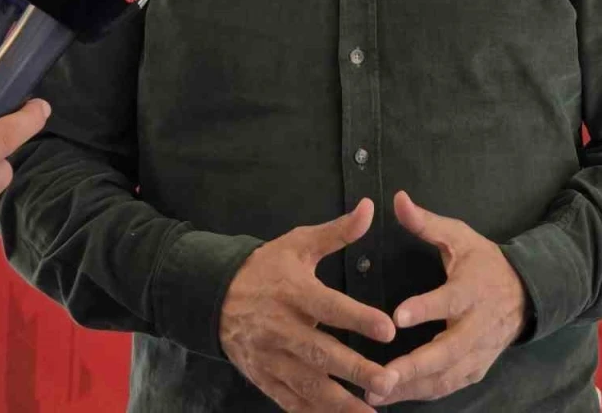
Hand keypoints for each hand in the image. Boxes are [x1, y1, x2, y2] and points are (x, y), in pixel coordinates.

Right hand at [219, 198, 399, 411]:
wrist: (213, 295)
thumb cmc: (266, 268)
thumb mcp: (298, 244)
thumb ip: (337, 233)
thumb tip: (370, 208)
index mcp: (293, 292)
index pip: (329, 307)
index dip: (359, 319)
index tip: (389, 329)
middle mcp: (282, 328)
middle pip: (321, 353)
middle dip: (355, 370)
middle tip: (389, 380)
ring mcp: (271, 358)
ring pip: (308, 385)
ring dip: (340, 403)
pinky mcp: (263, 378)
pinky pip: (290, 401)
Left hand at [366, 191, 527, 405]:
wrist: (527, 293)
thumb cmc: (484, 262)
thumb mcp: (460, 237)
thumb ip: (426, 223)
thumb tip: (398, 199)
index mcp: (472, 289)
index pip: (448, 300)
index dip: (424, 308)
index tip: (397, 317)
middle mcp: (478, 324)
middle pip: (448, 350)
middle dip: (414, 366)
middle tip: (381, 376)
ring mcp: (479, 351)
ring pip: (447, 376)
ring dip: (413, 388)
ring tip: (376, 394)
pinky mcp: (476, 369)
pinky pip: (449, 386)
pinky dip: (423, 394)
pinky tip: (394, 398)